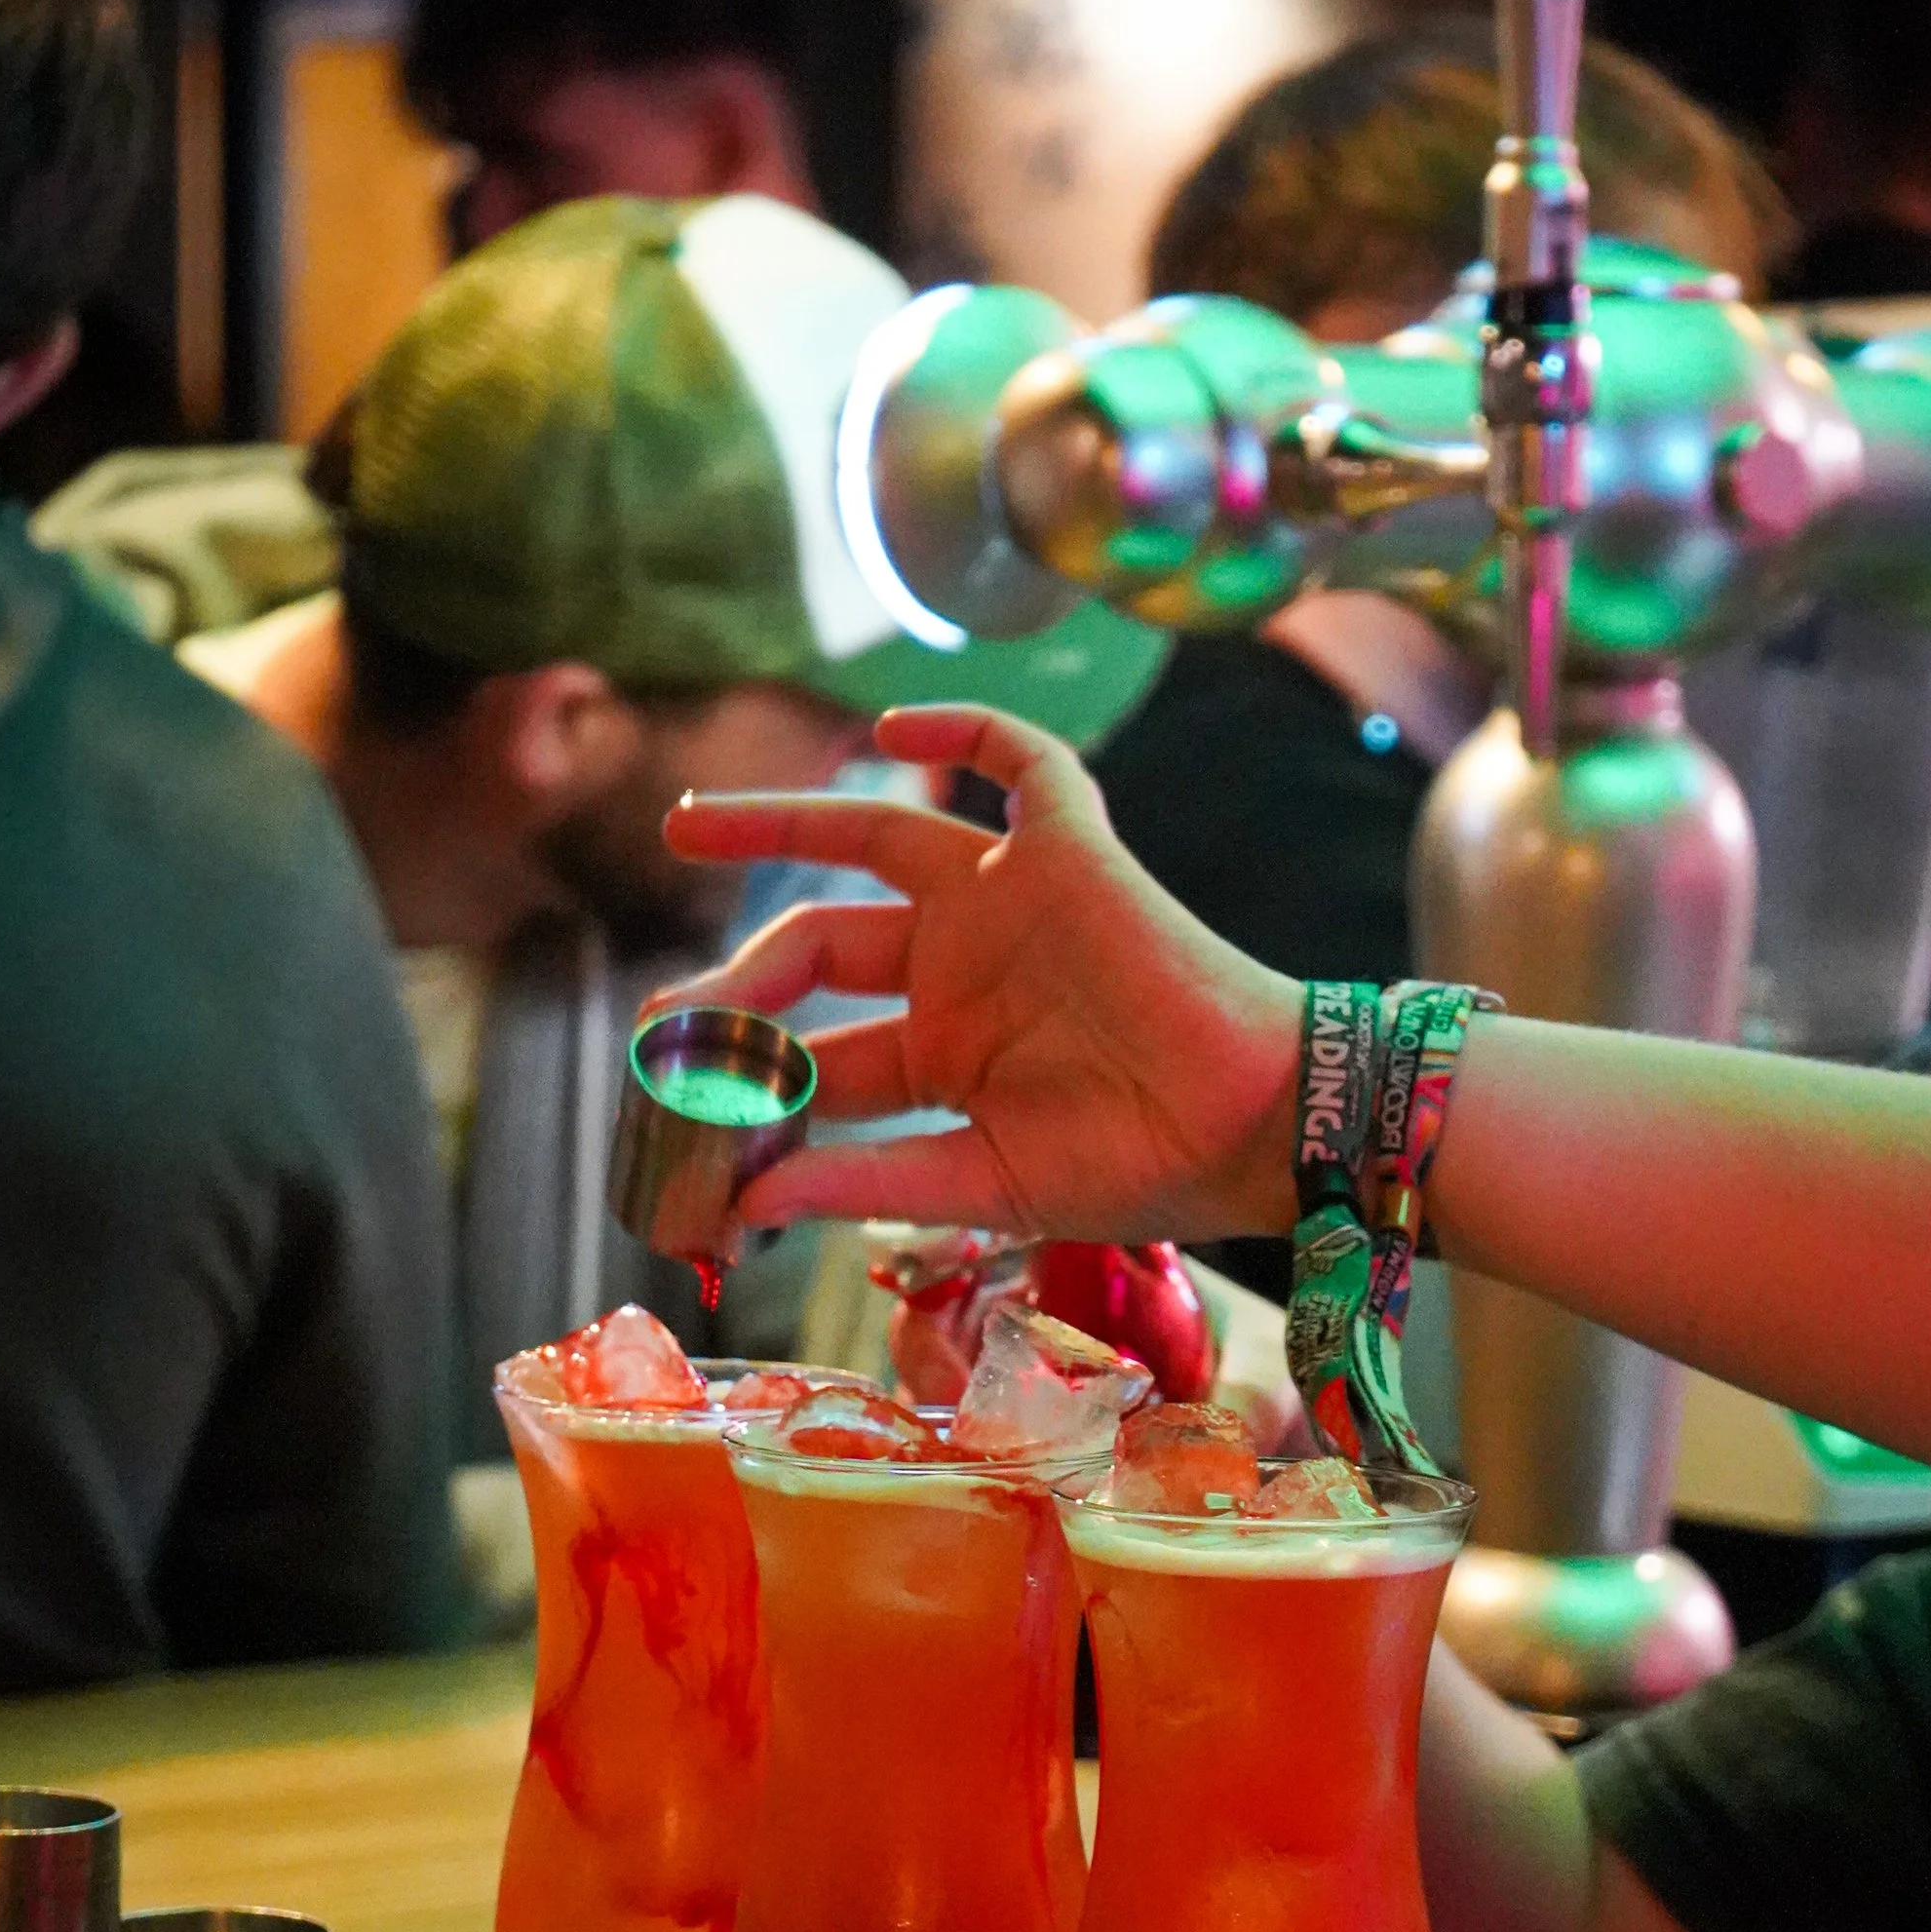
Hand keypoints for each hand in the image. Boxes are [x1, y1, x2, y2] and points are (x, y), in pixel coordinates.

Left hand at [660, 706, 1302, 1241]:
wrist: (1256, 1129)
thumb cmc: (1139, 1167)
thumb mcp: (984, 1185)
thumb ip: (867, 1181)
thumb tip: (747, 1203)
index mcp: (939, 1058)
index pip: (818, 1056)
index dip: (749, 1083)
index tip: (682, 1113)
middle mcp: (959, 972)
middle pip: (819, 944)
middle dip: (739, 976)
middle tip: (675, 1010)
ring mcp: (1008, 906)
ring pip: (876, 834)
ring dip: (782, 821)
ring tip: (689, 825)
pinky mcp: (1071, 853)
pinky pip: (1018, 762)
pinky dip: (961, 728)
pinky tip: (892, 729)